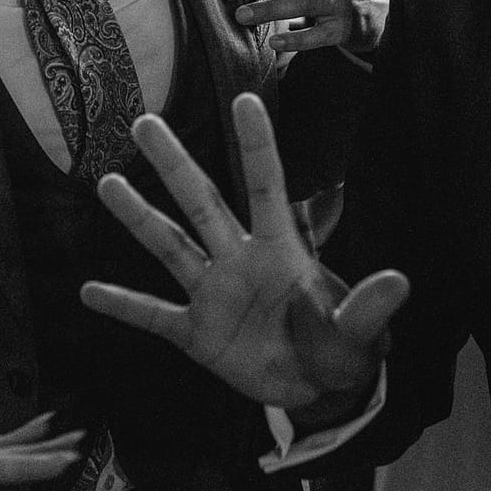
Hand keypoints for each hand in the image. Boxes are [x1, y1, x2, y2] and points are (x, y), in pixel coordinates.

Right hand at [80, 92, 408, 415]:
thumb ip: (368, 308)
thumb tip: (400, 281)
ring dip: (140, 217)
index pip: (266, 188)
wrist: (316, 390)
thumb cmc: (339, 348)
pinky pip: (153, 315)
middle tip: (146, 121)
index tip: (244, 100)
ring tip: (108, 184)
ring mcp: (213, 294)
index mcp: (280, 250)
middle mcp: (239, 260)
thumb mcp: (356, 332)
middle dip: (176, 164)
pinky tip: (89, 291)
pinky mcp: (195, 333)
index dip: (256, 146)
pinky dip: (123, 304)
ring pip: (171, 247)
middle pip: (203, 203)